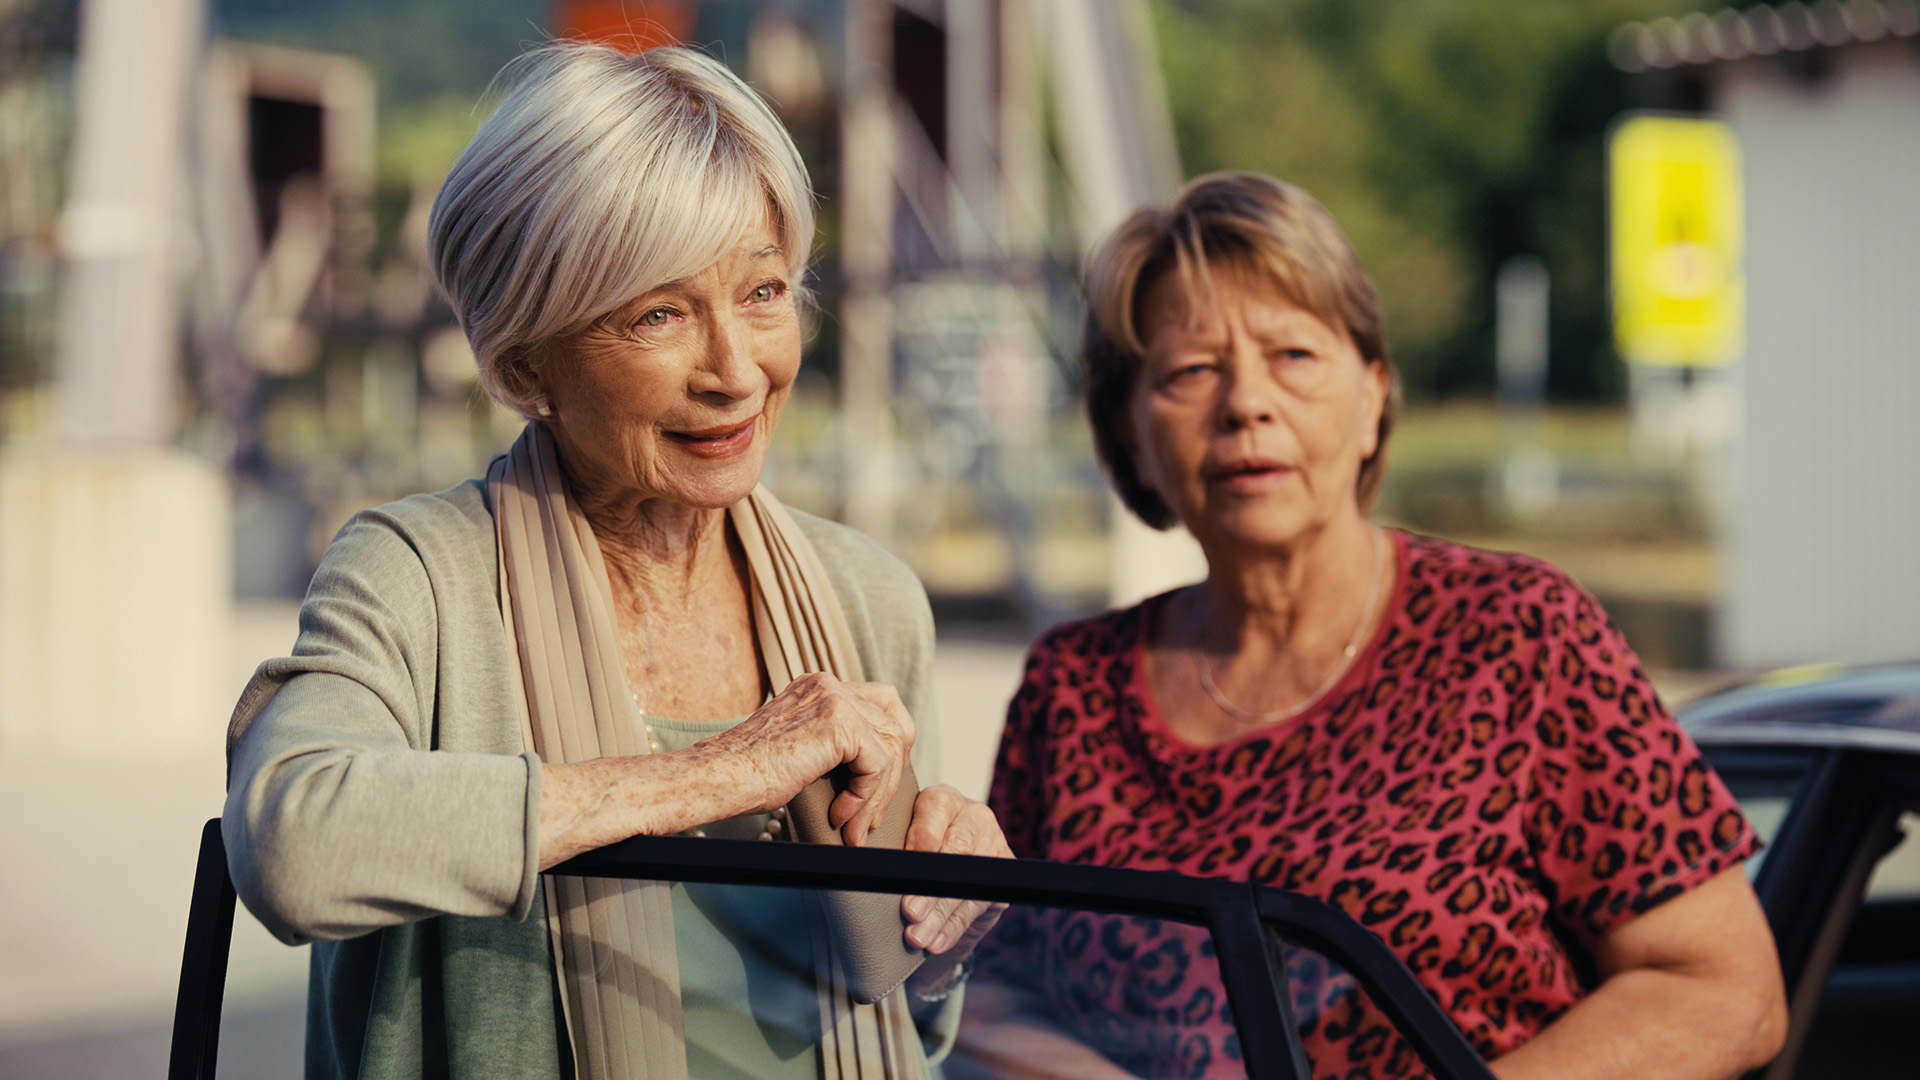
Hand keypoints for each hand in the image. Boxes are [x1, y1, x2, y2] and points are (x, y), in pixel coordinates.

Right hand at [712, 671, 915, 845]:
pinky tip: (840, 814)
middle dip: (892, 776)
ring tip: (855, 826)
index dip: (891, 746)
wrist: (720, 777)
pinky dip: (865, 795)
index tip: (879, 786)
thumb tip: (875, 771)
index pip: (882, 704)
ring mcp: (834, 698)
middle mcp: (829, 685)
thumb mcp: (801, 749)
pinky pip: (877, 762)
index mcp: (820, 688)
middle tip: (873, 815)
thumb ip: (834, 745)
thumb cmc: (750, 775)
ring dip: (877, 795)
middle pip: (894, 724)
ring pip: (890, 748)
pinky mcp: (837, 722)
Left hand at [901, 784, 1011, 967]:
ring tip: (917, 937)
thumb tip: (874, 876)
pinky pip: (979, 903)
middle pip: (955, 852)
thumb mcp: (904, 840)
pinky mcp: (1004, 873)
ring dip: (940, 916)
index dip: (918, 847)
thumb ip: (896, 850)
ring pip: (967, 882)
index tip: (900, 874)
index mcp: (943, 799)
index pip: (933, 817)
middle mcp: (973, 816)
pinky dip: (953, 927)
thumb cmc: (915, 850)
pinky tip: (936, 942)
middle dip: (930, 888)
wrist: (950, 867)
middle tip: (909, 913)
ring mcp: (994, 842)